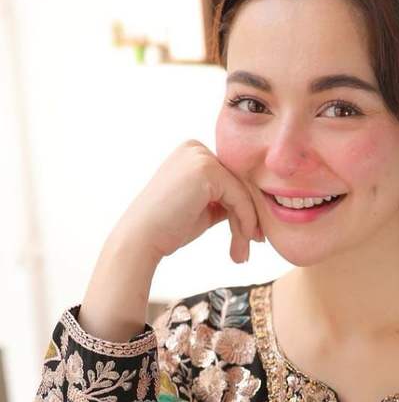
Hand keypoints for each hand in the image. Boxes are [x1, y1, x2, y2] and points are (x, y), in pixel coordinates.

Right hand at [110, 138, 263, 265]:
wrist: (142, 238)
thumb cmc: (169, 227)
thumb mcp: (203, 208)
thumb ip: (224, 200)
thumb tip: (252, 205)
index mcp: (192, 153)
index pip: (232, 179)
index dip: (245, 208)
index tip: (251, 236)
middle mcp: (196, 148)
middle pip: (239, 183)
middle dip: (248, 217)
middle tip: (254, 244)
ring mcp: (200, 157)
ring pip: (242, 192)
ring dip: (247, 224)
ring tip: (243, 253)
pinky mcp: (206, 170)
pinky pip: (240, 197)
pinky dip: (245, 220)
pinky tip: (244, 240)